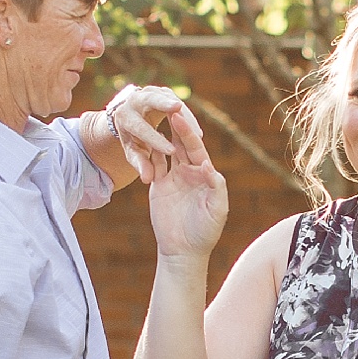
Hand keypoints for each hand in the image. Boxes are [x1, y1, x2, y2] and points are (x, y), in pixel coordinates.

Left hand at [106, 84, 187, 184]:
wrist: (131, 117)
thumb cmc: (132, 139)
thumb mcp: (133, 152)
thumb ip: (140, 164)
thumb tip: (147, 179)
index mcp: (125, 117)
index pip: (141, 128)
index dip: (156, 140)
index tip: (172, 152)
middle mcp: (135, 101)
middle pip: (151, 100)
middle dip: (164, 103)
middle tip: (178, 109)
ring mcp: (150, 93)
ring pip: (168, 98)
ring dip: (184, 114)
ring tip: (197, 135)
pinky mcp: (163, 92)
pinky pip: (177, 100)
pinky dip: (187, 115)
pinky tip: (196, 130)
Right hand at [146, 106, 228, 260]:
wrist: (183, 251)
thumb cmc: (205, 232)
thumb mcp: (216, 210)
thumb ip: (216, 188)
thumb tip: (210, 166)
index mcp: (204, 175)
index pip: (196, 149)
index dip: (188, 133)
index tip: (179, 117)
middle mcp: (189, 173)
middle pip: (181, 145)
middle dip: (174, 127)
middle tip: (166, 107)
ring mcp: (173, 178)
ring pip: (166, 151)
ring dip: (159, 135)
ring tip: (150, 117)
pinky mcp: (159, 186)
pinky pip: (153, 166)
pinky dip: (148, 153)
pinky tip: (141, 137)